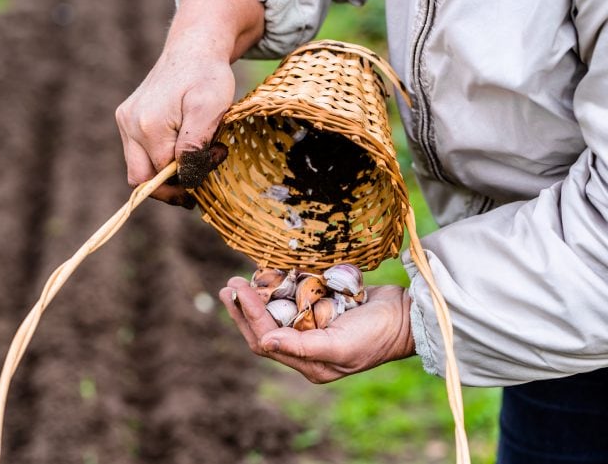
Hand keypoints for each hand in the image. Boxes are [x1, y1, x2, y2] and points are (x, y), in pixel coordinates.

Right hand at [115, 40, 233, 206]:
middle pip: (143, 179)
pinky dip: (162, 155)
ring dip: (169, 169)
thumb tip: (184, 178)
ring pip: (141, 168)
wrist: (193, 48)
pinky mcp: (126, 119)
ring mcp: (125, 122)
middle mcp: (129, 126)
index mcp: (148, 126)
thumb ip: (194, 145)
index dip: (190, 176)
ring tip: (198, 149)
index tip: (216, 155)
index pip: (163, 176)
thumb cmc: (207, 75)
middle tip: (203, 169)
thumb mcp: (210, 109)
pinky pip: (140, 152)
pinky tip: (185, 140)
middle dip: (174, 183)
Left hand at [219, 276, 414, 383]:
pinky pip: (293, 299)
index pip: (266, 340)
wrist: (408, 316)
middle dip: (244, 309)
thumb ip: (302, 346)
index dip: (249, 316)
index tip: (237, 291)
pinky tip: (267, 275)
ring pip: (276, 313)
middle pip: (264, 329)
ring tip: (240, 280)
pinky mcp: (322, 309)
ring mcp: (314, 327)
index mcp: (308, 362)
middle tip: (229, 286)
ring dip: (257, 297)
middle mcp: (306, 347)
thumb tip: (266, 342)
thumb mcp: (339, 345)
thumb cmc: (376, 335)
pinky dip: (278, 289)